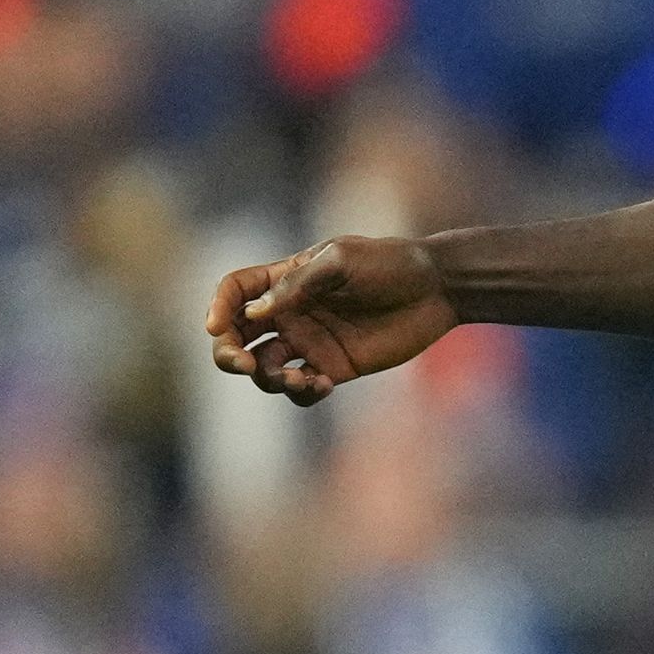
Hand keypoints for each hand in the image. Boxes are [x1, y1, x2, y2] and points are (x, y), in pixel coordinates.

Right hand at [207, 236, 457, 403]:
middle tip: (243, 362)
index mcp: (285, 279)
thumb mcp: (341, 261)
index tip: (216, 327)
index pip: (235, 292)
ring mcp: (310, 342)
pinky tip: (320, 385)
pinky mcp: (334, 368)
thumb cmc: (389, 264)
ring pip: (266, 369)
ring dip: (269, 379)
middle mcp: (291, 312)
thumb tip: (254, 312)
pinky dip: (301, 392)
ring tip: (300, 379)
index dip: (219, 308)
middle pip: (238, 336)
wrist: (437, 289)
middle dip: (228, 353)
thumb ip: (298, 285)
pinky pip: (302, 388)